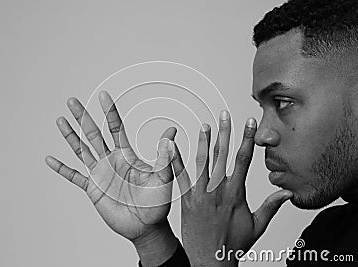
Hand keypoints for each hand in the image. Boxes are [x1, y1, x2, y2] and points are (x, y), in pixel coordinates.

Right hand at [45, 91, 178, 265]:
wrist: (147, 226)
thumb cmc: (157, 202)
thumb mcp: (163, 177)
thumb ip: (164, 155)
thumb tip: (172, 132)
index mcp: (127, 155)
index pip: (116, 128)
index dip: (109, 111)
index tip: (103, 95)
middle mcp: (111, 160)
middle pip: (94, 133)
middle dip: (83, 117)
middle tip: (72, 100)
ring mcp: (100, 174)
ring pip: (82, 150)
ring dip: (71, 136)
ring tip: (61, 120)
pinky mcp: (93, 189)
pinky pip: (74, 177)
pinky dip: (62, 169)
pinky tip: (50, 160)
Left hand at [171, 111, 292, 265]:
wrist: (209, 260)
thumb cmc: (232, 244)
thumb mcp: (256, 226)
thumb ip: (271, 206)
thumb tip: (287, 193)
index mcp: (236, 194)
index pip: (243, 160)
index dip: (246, 139)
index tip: (248, 123)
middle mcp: (218, 191)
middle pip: (222, 156)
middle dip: (225, 133)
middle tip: (225, 115)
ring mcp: (201, 195)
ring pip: (202, 163)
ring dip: (204, 142)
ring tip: (205, 125)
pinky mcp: (186, 200)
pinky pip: (180, 177)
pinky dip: (175, 161)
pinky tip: (171, 148)